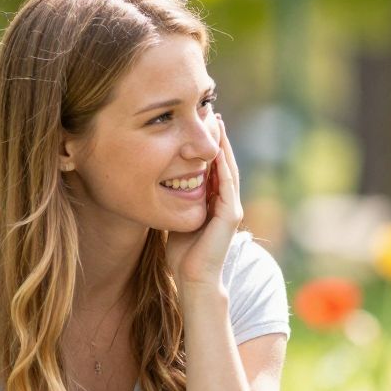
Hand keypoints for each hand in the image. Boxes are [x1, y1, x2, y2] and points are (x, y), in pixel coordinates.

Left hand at [168, 115, 243, 289]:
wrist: (193, 277)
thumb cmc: (182, 252)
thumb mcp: (177, 215)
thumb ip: (176, 199)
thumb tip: (159, 181)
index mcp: (215, 201)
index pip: (214, 166)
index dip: (209, 144)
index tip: (201, 122)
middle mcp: (227, 202)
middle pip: (224, 162)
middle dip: (219, 138)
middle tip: (212, 113)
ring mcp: (231, 208)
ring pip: (229, 169)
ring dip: (224, 146)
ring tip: (217, 124)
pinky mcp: (230, 216)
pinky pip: (228, 185)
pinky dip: (223, 166)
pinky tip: (217, 150)